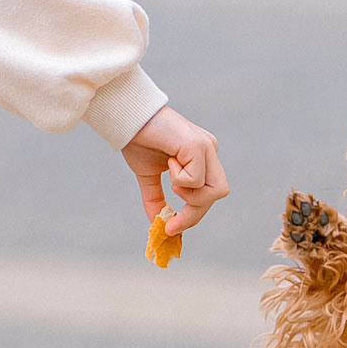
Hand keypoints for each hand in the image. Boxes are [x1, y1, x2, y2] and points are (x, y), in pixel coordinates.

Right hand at [123, 105, 228, 237]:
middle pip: (218, 194)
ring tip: (170, 178)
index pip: (209, 193)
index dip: (193, 216)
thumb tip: (157, 224)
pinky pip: (196, 179)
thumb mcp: (149, 176)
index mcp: (202, 157)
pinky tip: (168, 161)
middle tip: (170, 222)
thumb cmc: (138, 140)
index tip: (171, 230)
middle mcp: (209, 151)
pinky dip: (180, 179)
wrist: (128, 117)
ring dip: (189, 195)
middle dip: (194, 213)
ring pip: (215, 190)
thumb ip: (156, 199)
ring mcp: (207, 147)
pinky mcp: (198, 145)